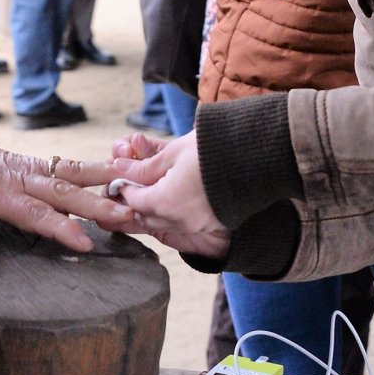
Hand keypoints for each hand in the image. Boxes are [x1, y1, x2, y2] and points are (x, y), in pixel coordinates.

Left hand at [0, 131, 132, 252]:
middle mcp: (20, 175)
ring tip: (138, 187)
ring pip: (73, 172)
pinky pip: (69, 166)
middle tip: (131, 215)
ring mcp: (30, 167)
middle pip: (64, 191)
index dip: (60, 227)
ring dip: (105, 181)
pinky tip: (120, 173)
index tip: (85, 242)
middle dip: (99, 204)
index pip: (34, 212)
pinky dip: (96, 169)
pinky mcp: (34, 165)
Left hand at [110, 133, 231, 259]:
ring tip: (153, 188)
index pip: (134, 201)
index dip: (125, 189)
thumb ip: (144, 165)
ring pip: (163, 223)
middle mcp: (178, 219)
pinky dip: (173, 213)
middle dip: (137, 202)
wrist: (253, 157)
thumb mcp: (173, 153)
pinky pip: (182, 224)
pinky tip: (174, 196)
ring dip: (154, 209)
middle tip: (134, 185)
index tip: (123, 177)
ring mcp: (195, 225)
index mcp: (165, 201)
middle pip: (146, 217)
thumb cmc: (211, 150)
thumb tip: (120, 166)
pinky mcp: (209, 224)